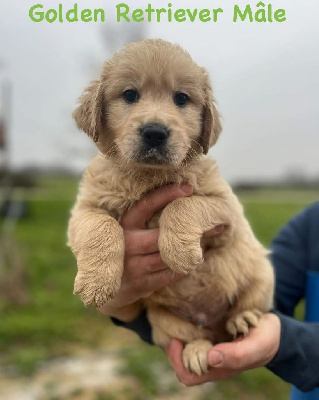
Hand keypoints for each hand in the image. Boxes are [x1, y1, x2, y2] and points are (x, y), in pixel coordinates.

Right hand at [99, 183, 223, 320]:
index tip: (188, 188)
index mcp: (124, 225)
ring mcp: (134, 265)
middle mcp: (128, 243)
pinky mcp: (142, 284)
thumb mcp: (125, 230)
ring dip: (193, 249)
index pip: (146, 204)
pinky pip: (171, 274)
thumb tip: (177, 195)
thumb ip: (143, 218)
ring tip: (209, 240)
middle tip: (217, 223)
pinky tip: (195, 259)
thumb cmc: (124, 250)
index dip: (166, 194)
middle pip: (165, 234)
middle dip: (193, 229)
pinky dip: (185, 266)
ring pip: (171, 255)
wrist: (106, 287)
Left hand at [165, 313, 280, 385]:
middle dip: (173, 346)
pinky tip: (190, 314)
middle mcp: (211, 360)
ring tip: (178, 318)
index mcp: (219, 368)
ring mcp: (211, 347)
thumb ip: (237, 355)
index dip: (177, 361)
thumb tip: (210, 358)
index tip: (176, 340)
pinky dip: (187, 326)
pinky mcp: (212, 334)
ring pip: (184, 346)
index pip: (187, 374)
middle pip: (181, 360)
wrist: (275, 330)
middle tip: (172, 326)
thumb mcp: (256, 346)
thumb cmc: (266, 340)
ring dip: (179, 334)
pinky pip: (192, 334)